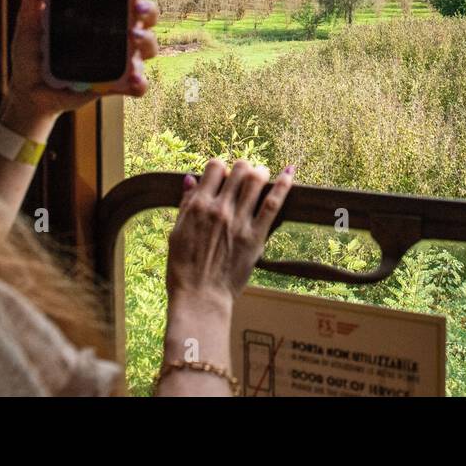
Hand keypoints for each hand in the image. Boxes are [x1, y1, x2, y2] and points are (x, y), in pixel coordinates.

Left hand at [2, 0, 159, 133]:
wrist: (29, 94)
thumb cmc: (31, 55)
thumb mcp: (28, 24)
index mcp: (99, 12)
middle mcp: (116, 32)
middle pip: (145, 16)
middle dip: (147, 9)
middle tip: (135, 6)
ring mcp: (119, 59)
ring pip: (149, 46)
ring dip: (147, 41)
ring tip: (134, 39)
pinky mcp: (116, 84)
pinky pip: (137, 84)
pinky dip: (139, 83)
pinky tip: (133, 80)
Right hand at [166, 158, 294, 313]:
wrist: (200, 297)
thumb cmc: (183, 269)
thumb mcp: (176, 232)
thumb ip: (186, 204)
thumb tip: (191, 178)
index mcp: (198, 206)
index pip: (214, 168)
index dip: (220, 169)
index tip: (223, 177)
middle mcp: (220, 209)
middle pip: (239, 170)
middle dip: (242, 168)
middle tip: (245, 176)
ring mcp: (239, 221)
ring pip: (256, 180)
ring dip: (261, 172)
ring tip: (262, 175)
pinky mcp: (256, 236)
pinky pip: (273, 203)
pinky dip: (284, 184)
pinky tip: (290, 173)